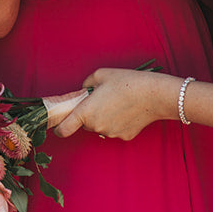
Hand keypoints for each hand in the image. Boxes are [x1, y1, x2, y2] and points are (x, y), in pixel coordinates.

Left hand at [53, 68, 175, 139]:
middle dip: (89, 114)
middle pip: (85, 124)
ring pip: (101, 127)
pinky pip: (115, 129)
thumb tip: (84, 91)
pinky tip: (128, 110)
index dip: (58, 128)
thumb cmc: (126, 82)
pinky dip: (118, 122)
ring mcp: (111, 134)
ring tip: (117, 102)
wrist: (154, 95)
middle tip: (101, 99)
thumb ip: (86, 84)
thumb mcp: (100, 75)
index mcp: (85, 112)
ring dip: (104, 118)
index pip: (64, 129)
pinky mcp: (125, 137)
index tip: (58, 126)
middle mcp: (96, 127)